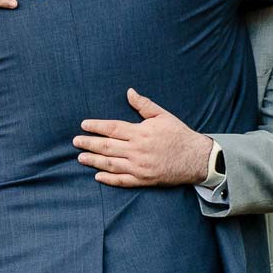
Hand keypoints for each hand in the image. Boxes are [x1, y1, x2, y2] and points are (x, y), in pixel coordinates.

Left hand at [74, 89, 213, 187]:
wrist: (197, 158)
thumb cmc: (179, 135)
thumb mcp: (163, 115)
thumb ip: (144, 105)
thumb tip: (129, 91)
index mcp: (140, 133)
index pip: (112, 128)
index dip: (96, 126)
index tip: (84, 125)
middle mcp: (137, 150)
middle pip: (107, 146)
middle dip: (89, 143)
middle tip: (75, 141)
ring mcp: (139, 167)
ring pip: (110, 164)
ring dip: (94, 161)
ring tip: (80, 157)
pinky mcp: (144, 180)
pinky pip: (122, 181)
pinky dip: (108, 179)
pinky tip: (97, 176)